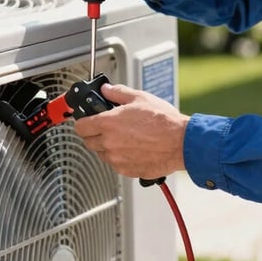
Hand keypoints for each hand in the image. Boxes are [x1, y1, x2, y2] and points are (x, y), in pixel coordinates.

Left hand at [72, 83, 188, 179]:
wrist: (181, 143)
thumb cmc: (164, 122)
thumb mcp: (140, 98)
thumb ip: (118, 92)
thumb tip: (107, 89)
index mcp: (108, 123)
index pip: (80, 127)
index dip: (83, 122)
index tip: (87, 121)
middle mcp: (109, 143)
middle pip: (88, 141)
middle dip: (95, 134)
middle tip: (109, 128)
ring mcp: (117, 159)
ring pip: (102, 154)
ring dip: (108, 147)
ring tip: (126, 138)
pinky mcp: (127, 171)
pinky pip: (116, 164)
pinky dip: (121, 158)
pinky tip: (134, 149)